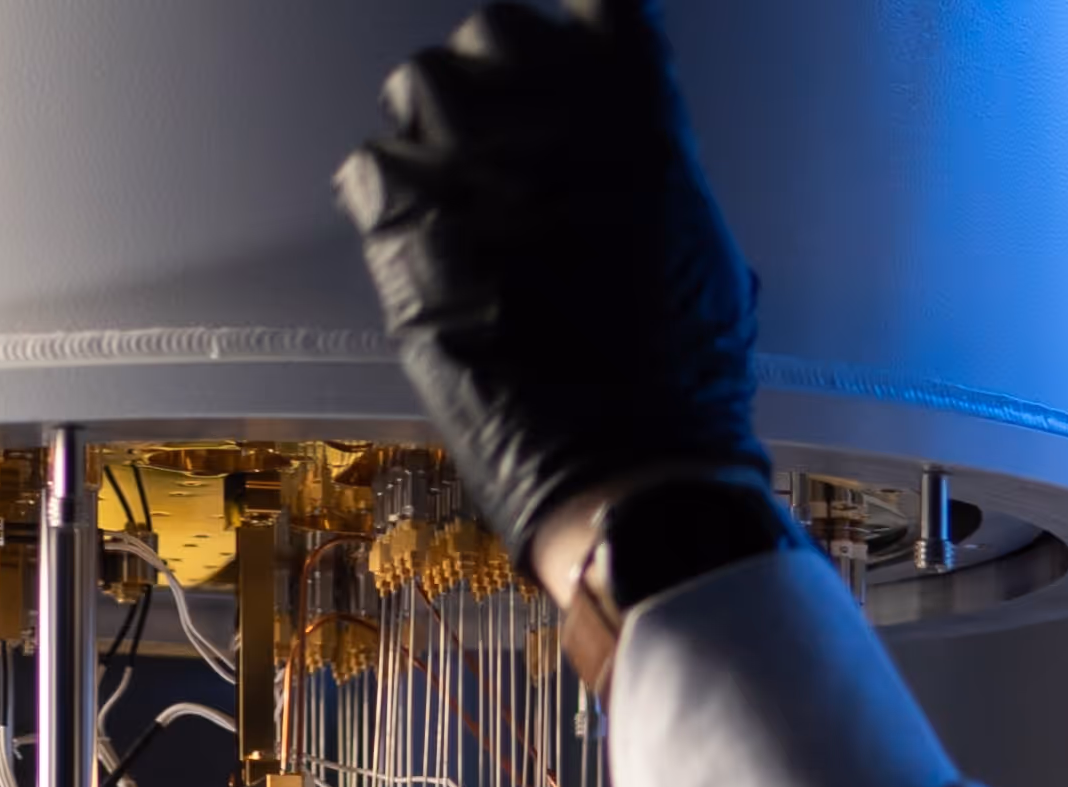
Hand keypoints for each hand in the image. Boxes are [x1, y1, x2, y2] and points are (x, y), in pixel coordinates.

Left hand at [333, 0, 766, 569]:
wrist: (626, 459)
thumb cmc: (685, 371)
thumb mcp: (697, 236)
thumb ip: (644, 167)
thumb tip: (611, 170)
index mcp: (630, 77)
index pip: (594, 4)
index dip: (576, 51)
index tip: (570, 92)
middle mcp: (538, 79)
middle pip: (493, 34)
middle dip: (496, 92)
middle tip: (508, 168)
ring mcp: (459, 136)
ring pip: (421, 90)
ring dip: (436, 141)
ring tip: (463, 218)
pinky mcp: (395, 204)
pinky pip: (369, 170)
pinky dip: (390, 208)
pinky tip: (427, 262)